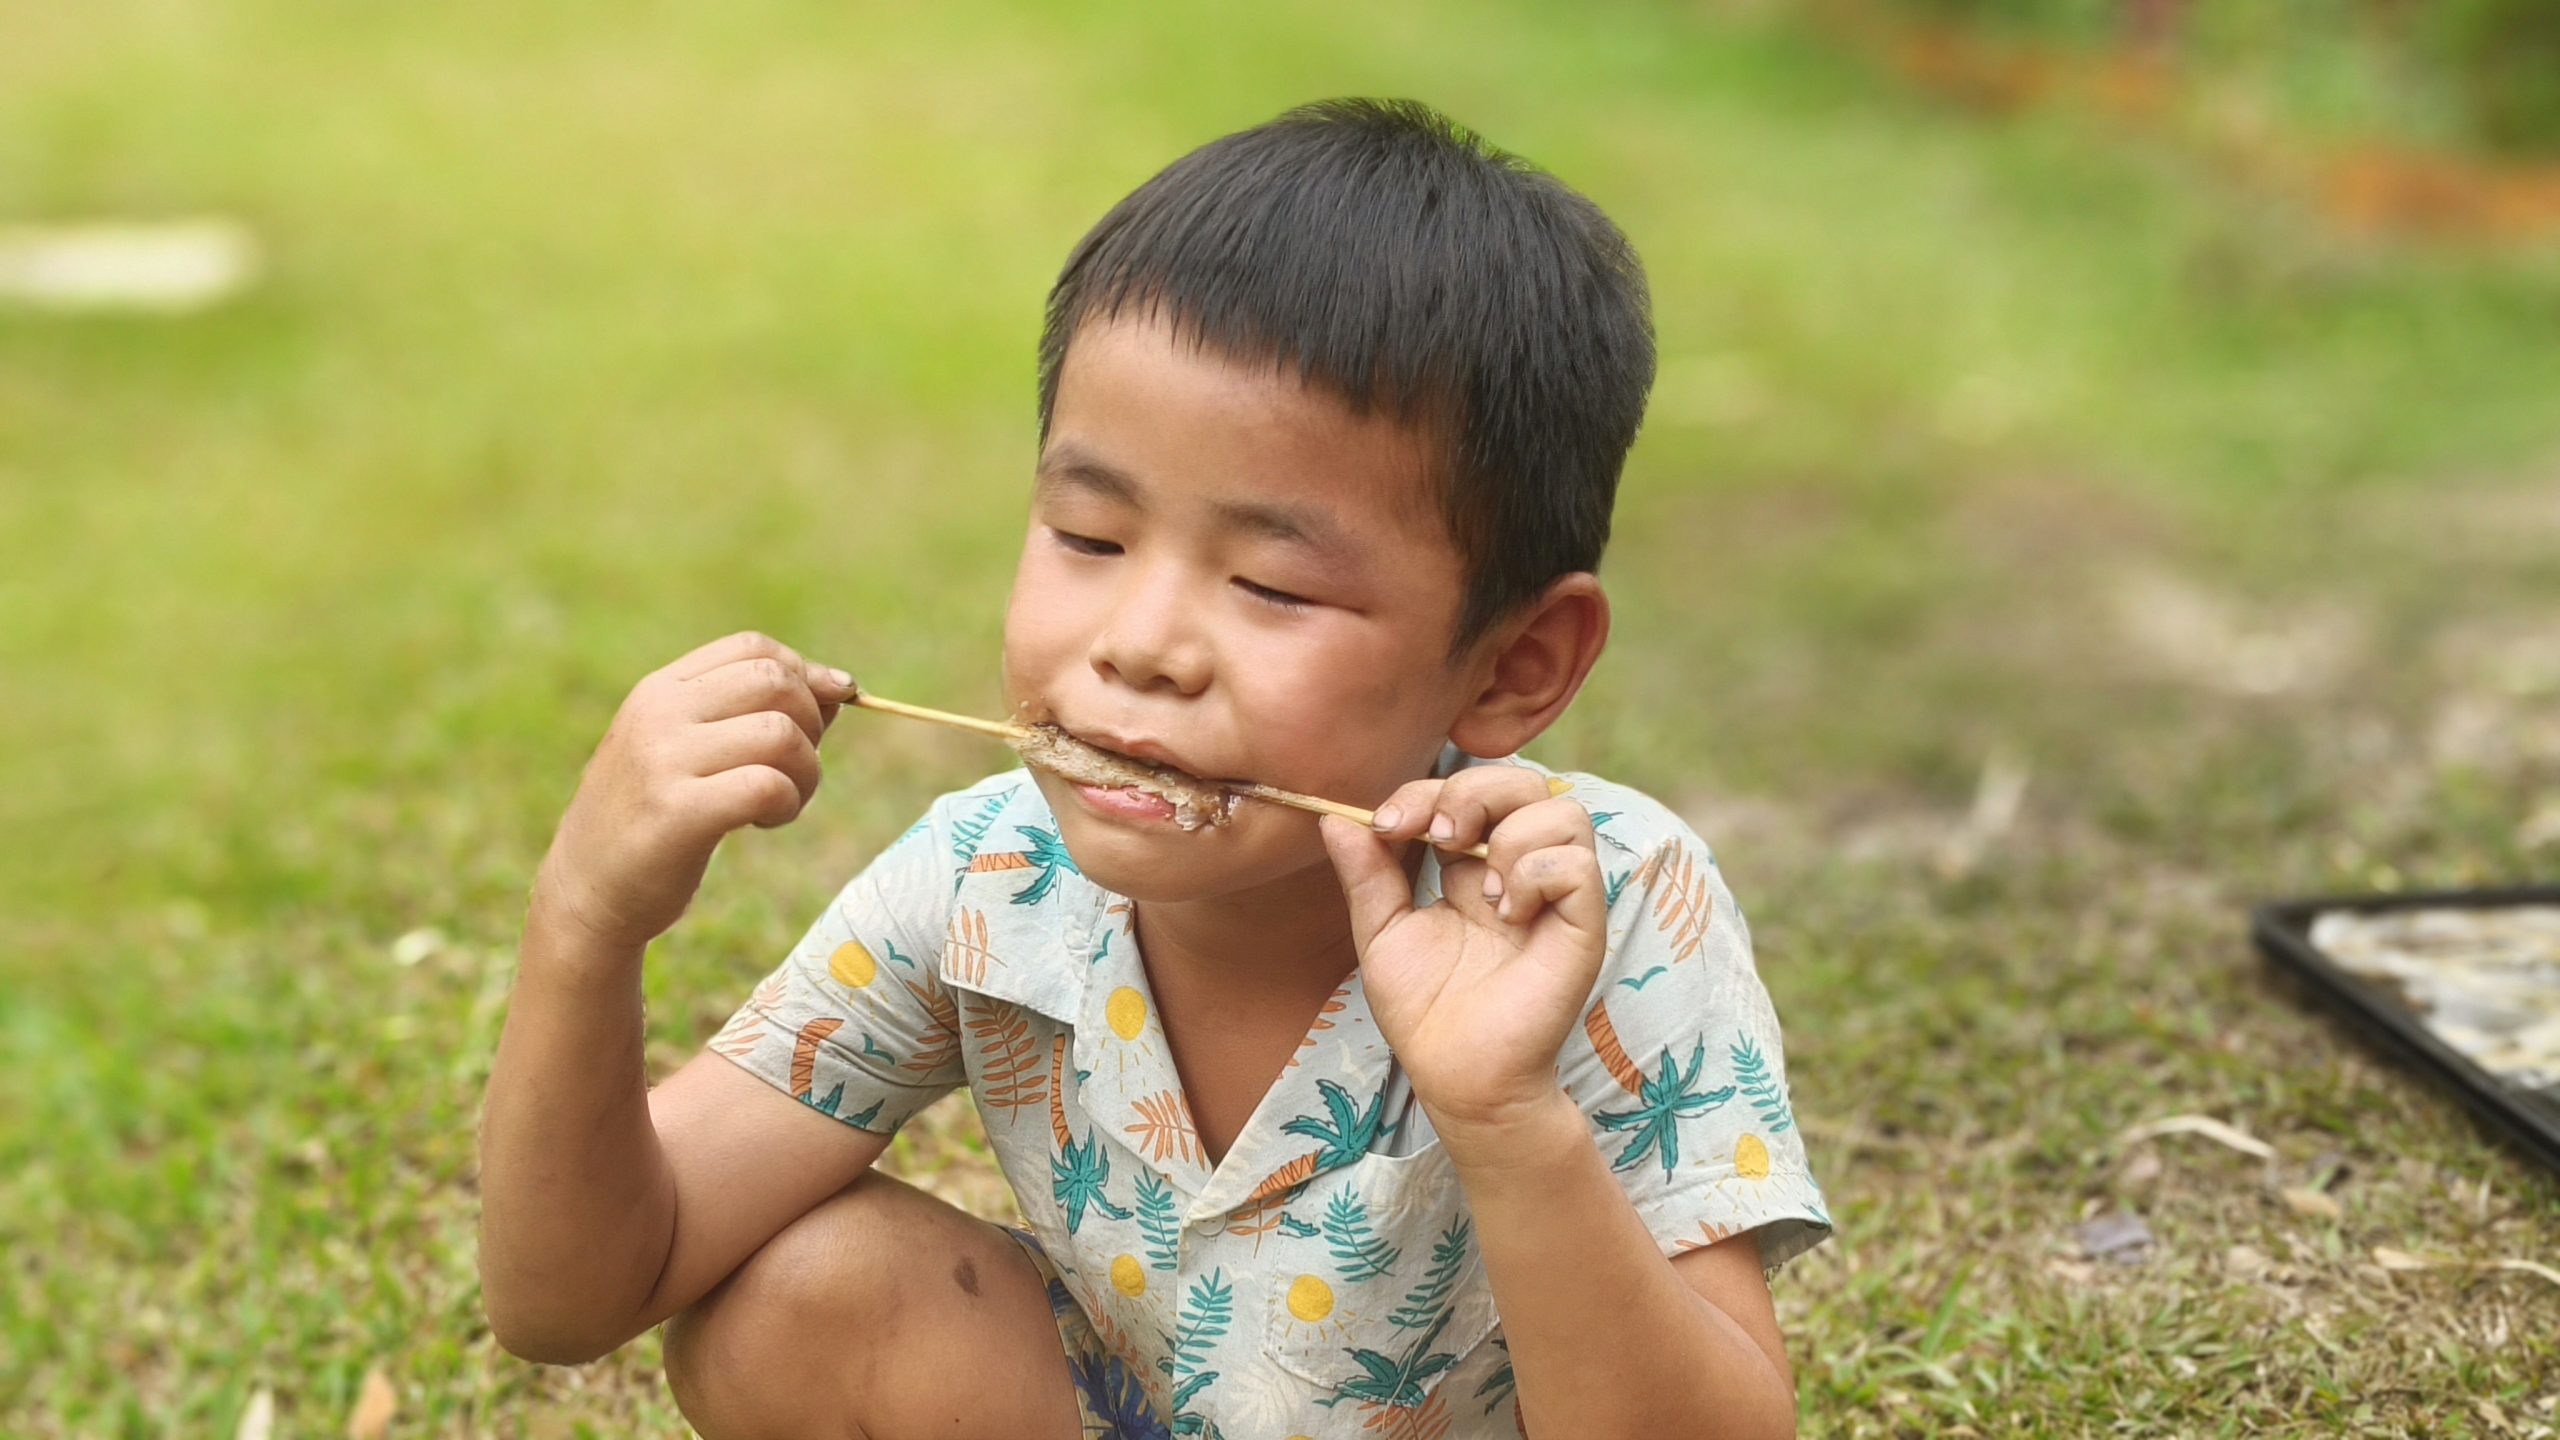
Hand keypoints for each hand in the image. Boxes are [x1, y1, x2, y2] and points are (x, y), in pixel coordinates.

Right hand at [534, 631, 856, 952]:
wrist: (587, 890)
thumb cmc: (653, 819)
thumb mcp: (692, 751)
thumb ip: (756, 714)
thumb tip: (840, 685)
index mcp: (660, 690)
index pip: (752, 648)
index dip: (804, 676)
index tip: (819, 718)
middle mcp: (659, 713)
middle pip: (775, 682)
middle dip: (811, 724)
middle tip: (796, 770)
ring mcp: (663, 759)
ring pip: (780, 734)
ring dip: (806, 773)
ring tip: (781, 803)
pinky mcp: (677, 812)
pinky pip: (767, 785)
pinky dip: (788, 804)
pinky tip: (765, 822)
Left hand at [1318, 765, 1606, 1152]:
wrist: (1458, 1076)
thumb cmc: (1426, 1012)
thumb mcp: (1382, 933)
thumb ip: (1367, 874)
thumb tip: (1335, 818)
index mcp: (1472, 867)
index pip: (1466, 790)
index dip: (1427, 792)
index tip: (1387, 825)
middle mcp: (1520, 871)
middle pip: (1525, 781)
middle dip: (1473, 793)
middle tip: (1439, 838)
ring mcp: (1555, 896)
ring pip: (1565, 811)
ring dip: (1512, 834)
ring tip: (1484, 889)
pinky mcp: (1582, 925)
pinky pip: (1578, 865)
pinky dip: (1538, 873)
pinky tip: (1508, 914)